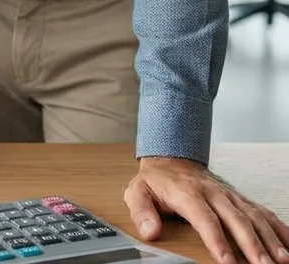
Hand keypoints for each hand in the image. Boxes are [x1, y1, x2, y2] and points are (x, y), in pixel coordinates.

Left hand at [126, 157, 288, 263]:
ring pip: (254, 217)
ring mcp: (230, 195)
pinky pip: (262, 212)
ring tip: (283, 260)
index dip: (217, 241)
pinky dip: (279, 227)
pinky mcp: (240, 198)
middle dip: (252, 245)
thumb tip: (150, 232)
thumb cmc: (156, 180)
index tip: (227, 261)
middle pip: (237, 220)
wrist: (171, 157)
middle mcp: (214, 193)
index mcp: (188, 193)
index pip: (205, 219)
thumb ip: (141, 211)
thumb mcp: (137, 191)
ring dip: (271, 239)